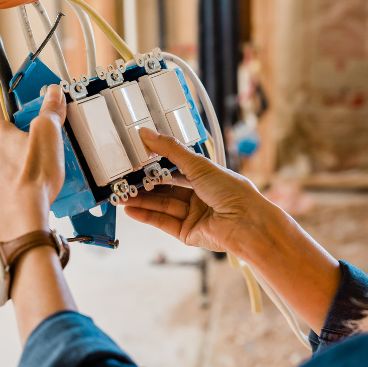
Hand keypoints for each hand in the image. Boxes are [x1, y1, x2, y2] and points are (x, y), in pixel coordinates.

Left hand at [0, 85, 66, 240]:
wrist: (21, 220)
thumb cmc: (32, 180)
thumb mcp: (49, 136)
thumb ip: (50, 112)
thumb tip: (53, 93)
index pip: (2, 115)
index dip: (19, 120)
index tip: (30, 126)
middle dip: (9, 144)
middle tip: (32, 153)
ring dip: (3, 167)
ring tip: (28, 175)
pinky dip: (2, 188)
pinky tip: (18, 192)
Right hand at [124, 127, 263, 256]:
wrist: (245, 223)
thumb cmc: (233, 192)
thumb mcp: (199, 165)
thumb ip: (170, 150)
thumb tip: (147, 133)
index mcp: (206, 178)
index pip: (175, 168)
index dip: (156, 164)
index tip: (136, 159)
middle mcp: (199, 196)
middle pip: (166, 189)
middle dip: (145, 185)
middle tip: (124, 179)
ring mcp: (193, 215)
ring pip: (161, 206)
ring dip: (141, 200)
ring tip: (121, 195)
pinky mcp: (187, 233)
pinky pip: (163, 222)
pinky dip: (146, 216)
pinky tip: (131, 209)